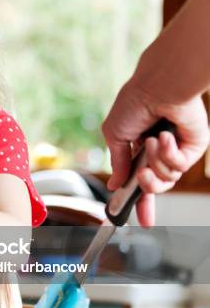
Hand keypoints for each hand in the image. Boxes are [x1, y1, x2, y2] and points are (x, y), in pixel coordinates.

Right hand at [102, 76, 208, 225]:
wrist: (158, 87)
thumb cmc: (133, 104)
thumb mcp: (114, 136)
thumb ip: (117, 163)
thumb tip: (116, 185)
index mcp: (138, 150)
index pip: (138, 181)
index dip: (137, 202)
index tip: (135, 220)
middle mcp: (158, 153)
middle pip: (155, 187)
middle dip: (146, 187)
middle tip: (142, 176)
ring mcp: (176, 151)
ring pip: (166, 179)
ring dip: (155, 161)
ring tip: (153, 140)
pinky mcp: (193, 148)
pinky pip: (179, 167)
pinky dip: (168, 153)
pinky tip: (166, 136)